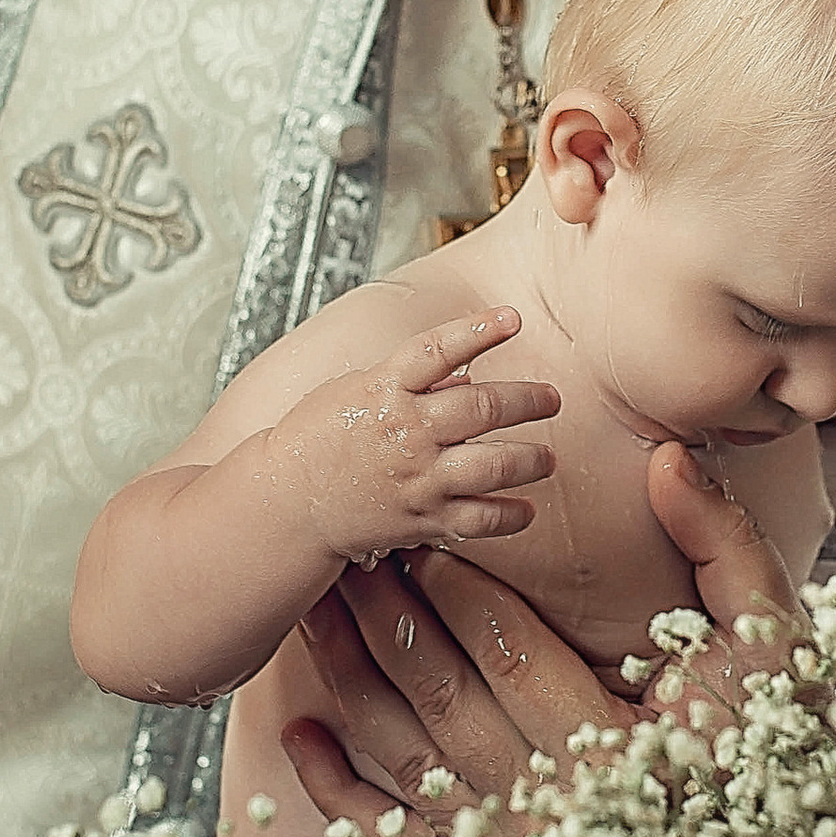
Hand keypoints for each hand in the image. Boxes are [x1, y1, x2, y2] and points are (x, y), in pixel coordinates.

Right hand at [265, 307, 557, 558]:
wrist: (285, 504)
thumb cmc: (314, 441)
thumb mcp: (354, 390)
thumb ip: (409, 380)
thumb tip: (465, 377)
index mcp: (384, 388)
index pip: (438, 349)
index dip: (478, 330)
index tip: (513, 318)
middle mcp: (407, 431)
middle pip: (483, 407)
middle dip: (528, 400)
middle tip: (550, 398)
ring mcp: (418, 477)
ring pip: (495, 464)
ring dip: (531, 460)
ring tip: (547, 457)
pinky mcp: (423, 518)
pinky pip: (481, 519)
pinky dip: (511, 515)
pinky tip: (525, 509)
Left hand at [279, 439, 804, 836]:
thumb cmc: (768, 754)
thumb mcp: (773, 644)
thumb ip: (725, 547)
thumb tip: (669, 460)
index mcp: (617, 750)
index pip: (509, 647)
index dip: (452, 581)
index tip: (415, 525)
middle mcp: (552, 813)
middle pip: (439, 695)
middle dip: (380, 613)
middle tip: (340, 544)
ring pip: (404, 756)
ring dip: (348, 678)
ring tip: (312, 607)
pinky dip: (338, 790)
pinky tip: (298, 734)